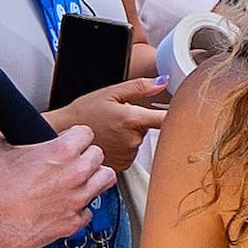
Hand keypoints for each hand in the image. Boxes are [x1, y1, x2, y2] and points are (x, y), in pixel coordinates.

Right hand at [0, 126, 118, 247]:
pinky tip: (67, 207)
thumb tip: (8, 140)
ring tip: (82, 181)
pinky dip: (80, 209)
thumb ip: (10, 141)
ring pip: (105, 180)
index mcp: (62, 150)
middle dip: (86, 156)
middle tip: (75, 161)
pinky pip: (88, 212)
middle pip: (98, 155)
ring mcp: (77, 199)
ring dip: (94, 179)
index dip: (75, 136)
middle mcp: (76, 173)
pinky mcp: (73, 222)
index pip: (85, 133)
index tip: (70, 141)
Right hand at [57, 77, 172, 177]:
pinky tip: (110, 141)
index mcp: (132, 120)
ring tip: (111, 130)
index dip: (179, 115)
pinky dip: (124, 148)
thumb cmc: (83, 112)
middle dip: (141, 123)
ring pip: (140, 142)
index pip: (166, 120)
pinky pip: (131, 154)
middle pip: (152, 130)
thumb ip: (140, 87)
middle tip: (121, 118)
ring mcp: (127, 155)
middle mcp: (132, 140)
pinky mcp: (121, 166)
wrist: (61, 134)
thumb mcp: (110, 93)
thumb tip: (163, 81)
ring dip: (131, 136)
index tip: (187, 112)